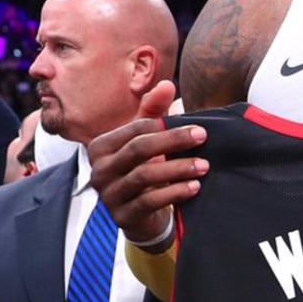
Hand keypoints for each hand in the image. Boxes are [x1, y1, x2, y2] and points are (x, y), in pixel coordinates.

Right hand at [88, 80, 206, 249]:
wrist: (141, 214)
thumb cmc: (143, 168)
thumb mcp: (146, 139)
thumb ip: (154, 111)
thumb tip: (167, 84)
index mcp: (101, 146)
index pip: (136, 130)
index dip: (167, 127)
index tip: (200, 129)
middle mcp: (99, 170)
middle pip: (139, 149)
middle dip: (174, 141)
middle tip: (203, 139)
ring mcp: (108, 195)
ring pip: (144, 176)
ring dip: (178, 169)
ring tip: (204, 166)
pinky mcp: (121, 216)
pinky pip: (148, 202)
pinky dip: (174, 193)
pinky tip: (194, 187)